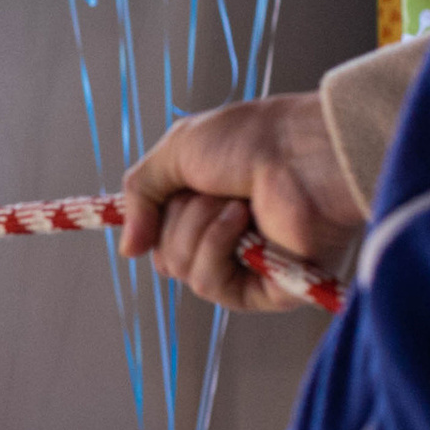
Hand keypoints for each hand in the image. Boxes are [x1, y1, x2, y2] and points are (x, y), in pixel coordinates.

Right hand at [120, 93, 361, 310]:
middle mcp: (226, 238)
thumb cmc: (251, 139)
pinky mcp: (268, 289)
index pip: (157, 235)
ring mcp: (248, 266)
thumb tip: (127, 251)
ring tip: (235, 203)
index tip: (142, 211)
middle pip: (164, 255)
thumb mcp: (174, 152)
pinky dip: (216, 248)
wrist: (301, 150)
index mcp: (206, 206)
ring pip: (182, 270)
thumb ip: (140, 195)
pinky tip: (243, 221)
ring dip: (197, 230)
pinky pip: (212, 285)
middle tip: (209, 190)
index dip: (148, 223)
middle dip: (176, 218)